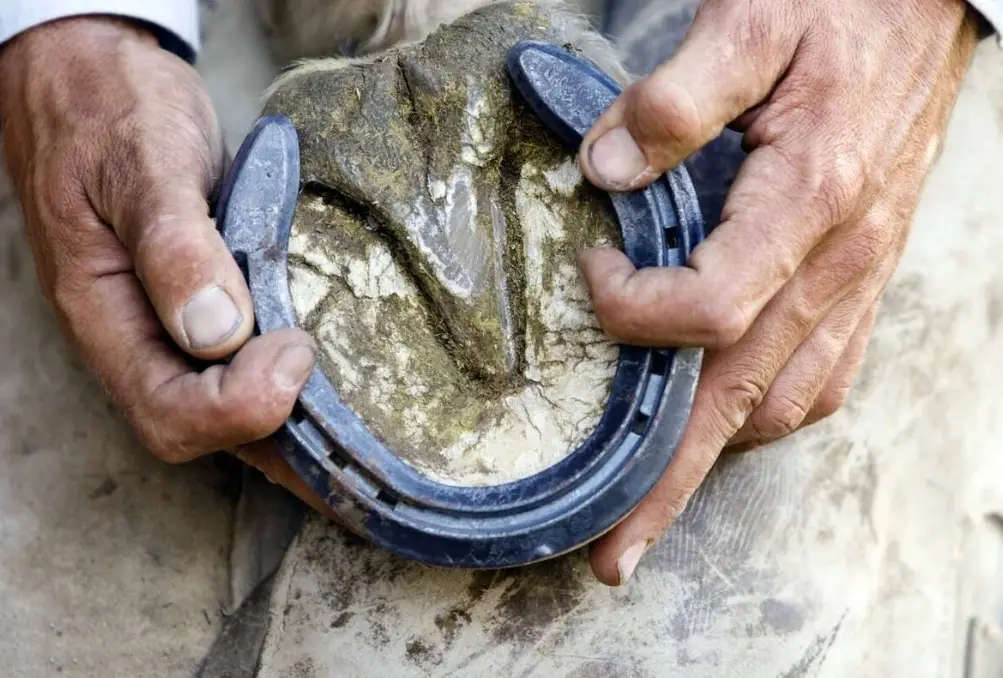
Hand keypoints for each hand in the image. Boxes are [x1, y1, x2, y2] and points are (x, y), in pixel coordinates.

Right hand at [0, 18, 316, 486]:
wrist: (100, 77)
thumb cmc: (112, 109)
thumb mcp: (141, 165)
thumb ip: (172, 246)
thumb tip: (216, 332)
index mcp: (103, 317)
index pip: (169, 413)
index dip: (242, 404)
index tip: (298, 345)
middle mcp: (135, 340)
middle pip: (200, 431)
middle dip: (276, 433)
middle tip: (347, 409)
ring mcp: (165, 330)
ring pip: (224, 414)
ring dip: (290, 434)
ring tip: (357, 442)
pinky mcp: (199, 312)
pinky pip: (238, 372)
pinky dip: (287, 392)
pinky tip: (334, 393)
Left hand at [577, 0, 978, 584]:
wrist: (924, 6)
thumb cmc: (841, 9)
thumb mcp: (753, 21)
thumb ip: (679, 96)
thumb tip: (604, 169)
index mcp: (807, 203)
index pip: (710, 309)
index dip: (634, 311)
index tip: (591, 271)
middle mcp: (835, 265)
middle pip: (739, 401)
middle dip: (668, 483)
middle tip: (613, 553)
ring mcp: (853, 284)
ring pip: (780, 405)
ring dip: (715, 461)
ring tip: (656, 502)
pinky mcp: (859, 284)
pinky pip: (820, 381)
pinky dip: (767, 417)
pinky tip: (731, 425)